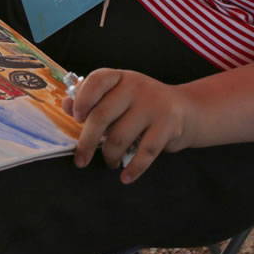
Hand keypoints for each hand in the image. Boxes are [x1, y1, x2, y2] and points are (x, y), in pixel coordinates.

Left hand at [63, 69, 192, 183]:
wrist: (187, 110)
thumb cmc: (143, 106)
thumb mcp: (119, 97)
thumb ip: (92, 100)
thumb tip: (66, 104)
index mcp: (121, 77)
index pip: (97, 81)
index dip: (82, 100)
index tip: (76, 119)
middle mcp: (136, 86)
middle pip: (102, 115)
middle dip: (87, 142)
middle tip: (81, 159)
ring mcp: (154, 104)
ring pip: (120, 137)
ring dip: (110, 156)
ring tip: (110, 162)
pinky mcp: (168, 124)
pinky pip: (145, 152)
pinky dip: (133, 169)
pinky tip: (126, 177)